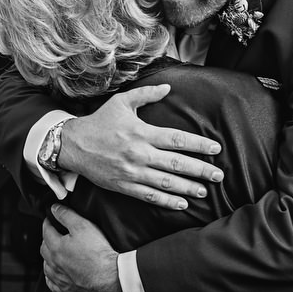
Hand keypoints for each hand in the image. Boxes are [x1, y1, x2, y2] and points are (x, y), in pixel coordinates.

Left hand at [41, 204, 123, 291]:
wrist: (110, 280)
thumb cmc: (98, 254)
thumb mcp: (83, 226)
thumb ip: (66, 215)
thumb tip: (54, 209)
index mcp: (56, 247)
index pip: (46, 230)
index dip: (48, 221)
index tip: (50, 217)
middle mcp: (54, 264)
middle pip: (44, 249)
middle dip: (47, 239)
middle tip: (54, 233)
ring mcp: (59, 279)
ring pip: (47, 267)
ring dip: (49, 258)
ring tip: (56, 253)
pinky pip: (52, 284)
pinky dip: (52, 277)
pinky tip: (57, 274)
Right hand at [58, 84, 223, 209]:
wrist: (73, 145)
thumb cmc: (99, 122)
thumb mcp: (122, 102)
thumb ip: (147, 94)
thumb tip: (168, 87)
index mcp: (142, 132)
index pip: (178, 140)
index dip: (199, 145)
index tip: (216, 149)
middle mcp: (140, 153)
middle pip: (177, 164)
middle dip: (201, 170)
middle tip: (219, 176)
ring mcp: (132, 172)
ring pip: (166, 183)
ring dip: (188, 188)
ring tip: (205, 191)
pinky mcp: (124, 186)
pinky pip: (149, 196)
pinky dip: (167, 201)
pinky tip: (182, 203)